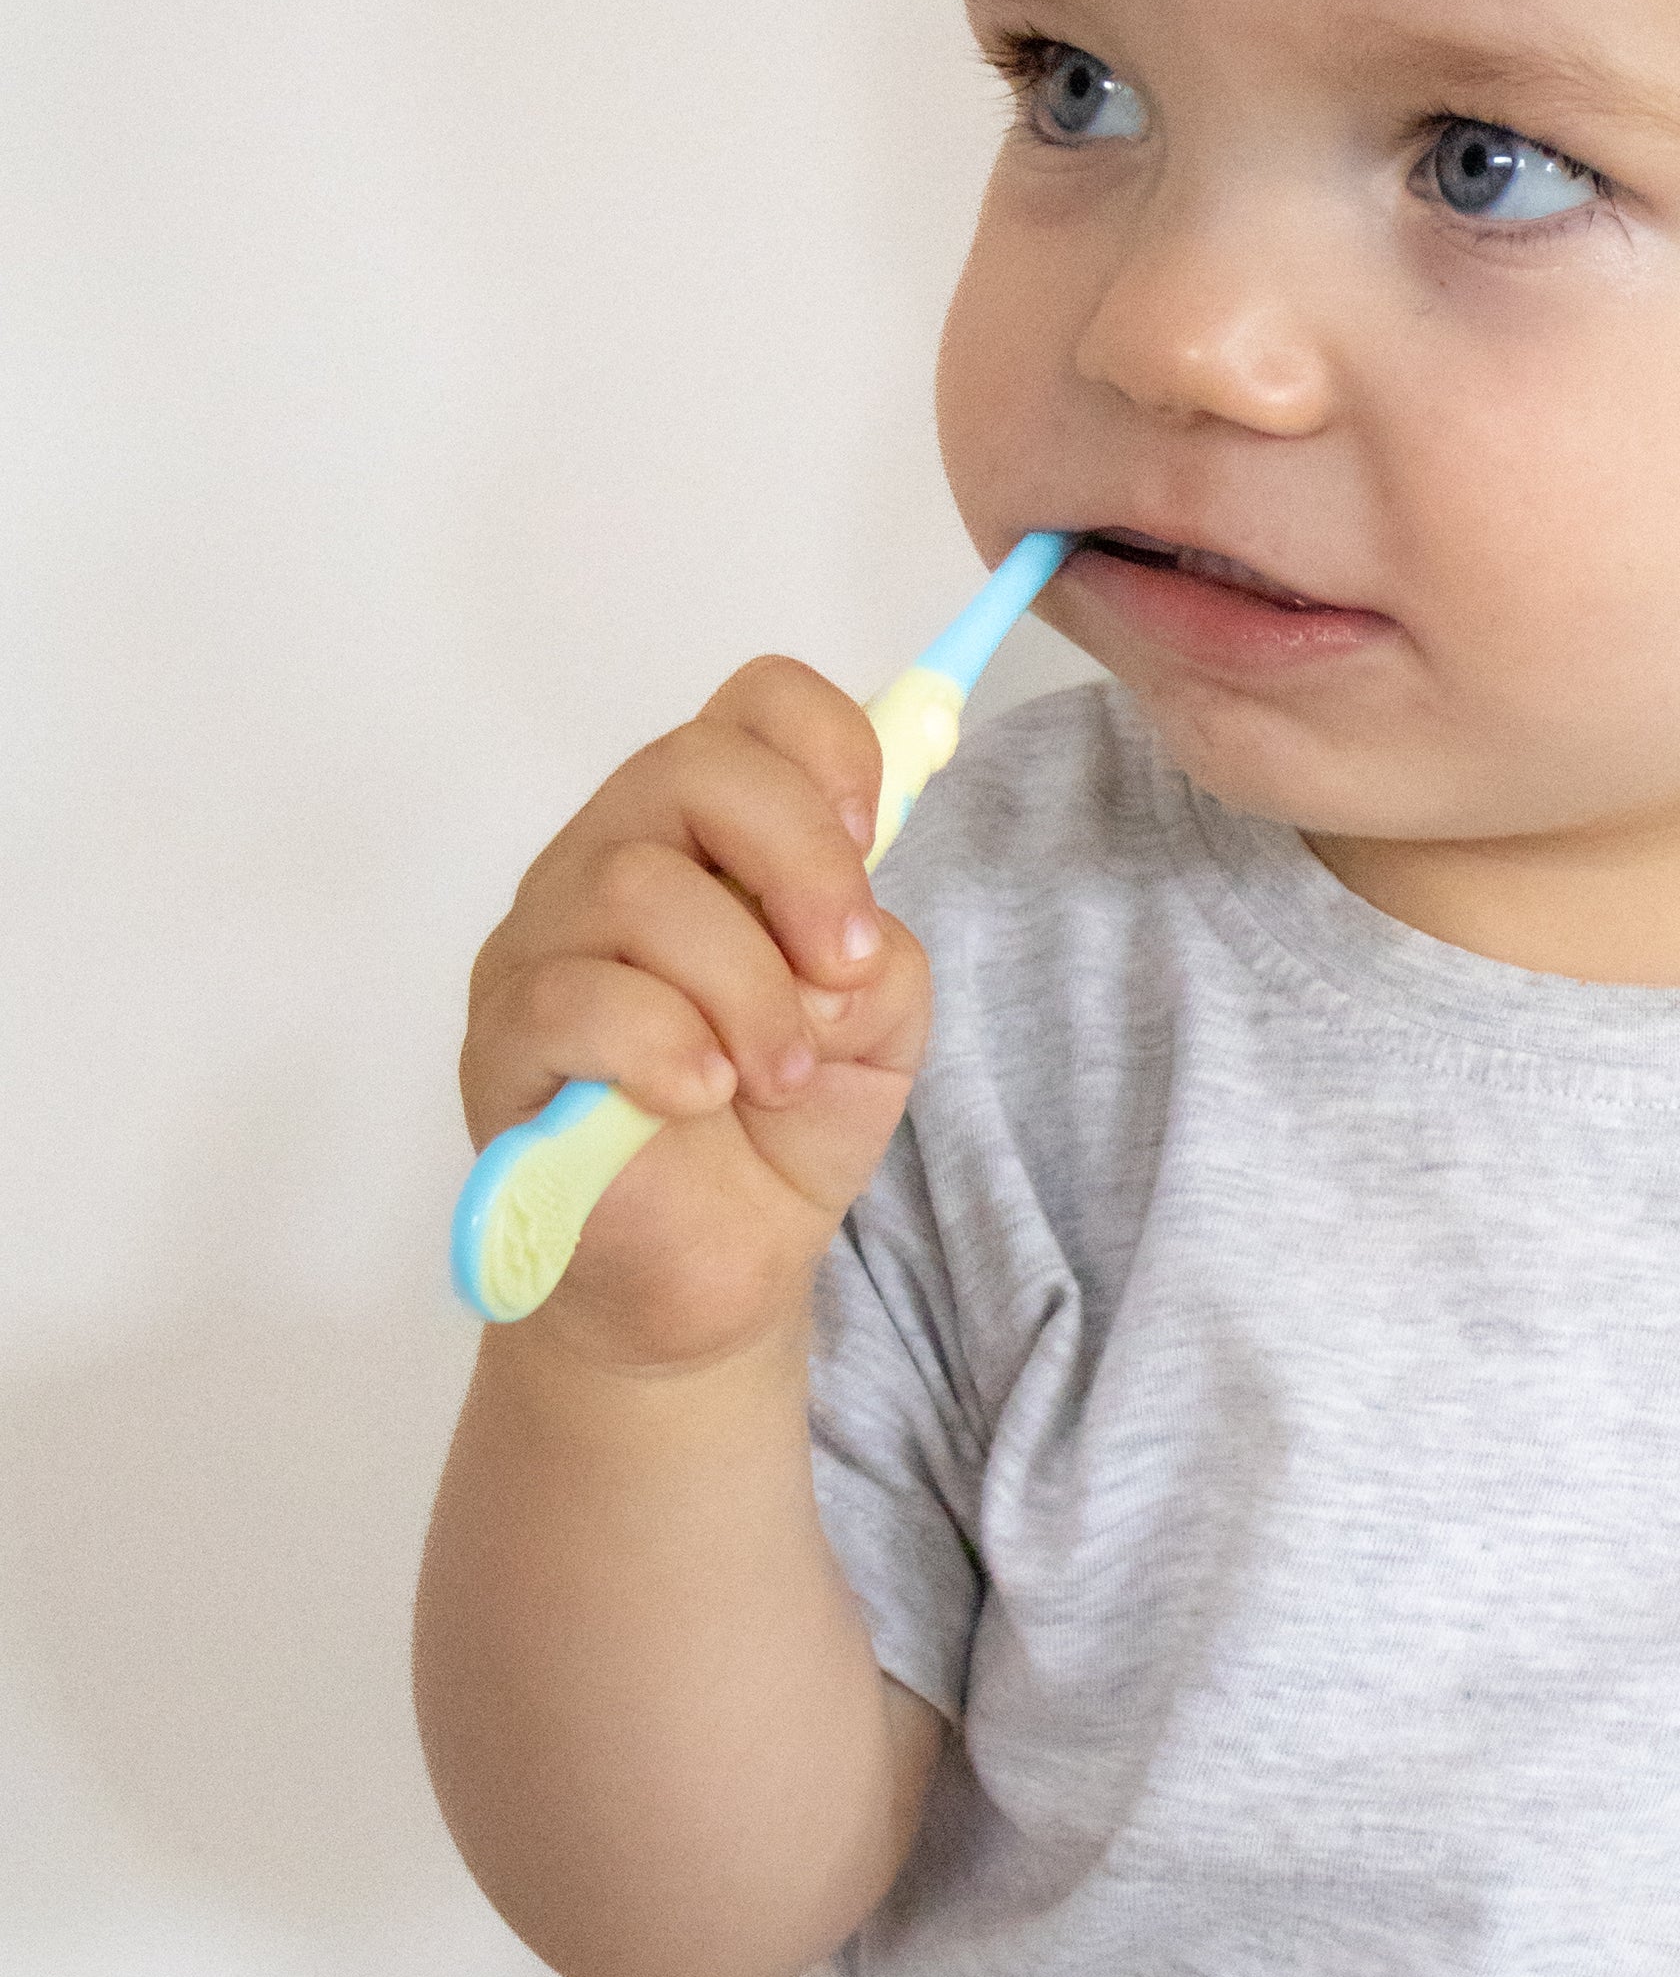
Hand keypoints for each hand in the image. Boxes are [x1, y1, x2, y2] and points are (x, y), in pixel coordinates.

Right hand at [460, 657, 931, 1376]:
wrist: (711, 1270)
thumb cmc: (781, 1128)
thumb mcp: (878, 1030)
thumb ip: (880, 959)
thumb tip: (839, 949)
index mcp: (710, 837)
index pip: (754, 706)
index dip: (827, 746)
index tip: (876, 839)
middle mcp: (612, 861)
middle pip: (692, 768)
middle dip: (800, 862)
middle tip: (846, 968)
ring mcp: (543, 946)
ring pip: (636, 887)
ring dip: (745, 987)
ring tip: (778, 1075)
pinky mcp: (504, 1044)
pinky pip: (571, 1000)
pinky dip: (662, 1045)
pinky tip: (701, 1095)